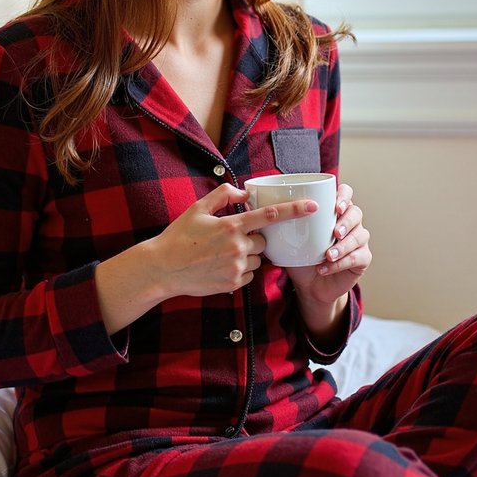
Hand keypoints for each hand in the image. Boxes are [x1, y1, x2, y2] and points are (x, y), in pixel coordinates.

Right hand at [151, 183, 319, 298]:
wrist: (163, 268)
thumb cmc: (179, 236)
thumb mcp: (198, 208)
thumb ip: (223, 195)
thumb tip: (245, 192)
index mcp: (231, 225)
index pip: (271, 215)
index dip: (295, 210)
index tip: (313, 206)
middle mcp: (238, 247)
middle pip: (264, 241)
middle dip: (254, 238)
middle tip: (231, 238)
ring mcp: (236, 267)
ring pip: (257, 259)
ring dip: (248, 255)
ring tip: (221, 254)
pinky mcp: (233, 284)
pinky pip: (249, 274)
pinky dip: (241, 270)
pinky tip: (220, 266)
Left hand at [285, 183, 370, 307]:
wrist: (309, 284)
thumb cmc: (300, 255)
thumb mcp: (289, 235)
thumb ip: (280, 218)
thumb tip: (255, 202)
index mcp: (335, 210)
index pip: (346, 193)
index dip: (344, 196)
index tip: (335, 206)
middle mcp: (350, 222)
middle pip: (356, 213)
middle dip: (346, 221)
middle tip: (335, 231)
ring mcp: (359, 240)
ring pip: (359, 236)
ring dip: (343, 245)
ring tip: (327, 254)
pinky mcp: (362, 259)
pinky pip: (357, 258)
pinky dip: (341, 263)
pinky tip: (325, 267)